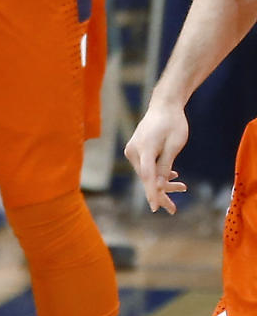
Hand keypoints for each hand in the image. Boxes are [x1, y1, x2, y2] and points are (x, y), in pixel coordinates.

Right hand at [125, 98, 188, 213]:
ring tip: (182, 187)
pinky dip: (157, 173)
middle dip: (161, 192)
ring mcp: (132, 149)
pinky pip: (146, 166)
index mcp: (145, 148)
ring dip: (162, 182)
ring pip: (146, 173)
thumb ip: (165, 166)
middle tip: (173, 210)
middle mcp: (134, 150)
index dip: (152, 193)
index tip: (155, 208)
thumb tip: (160, 186)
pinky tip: (173, 176)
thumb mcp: (174, 145)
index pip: (147, 176)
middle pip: (146, 177)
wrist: (164, 105)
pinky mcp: (135, 149)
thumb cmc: (173, 123)